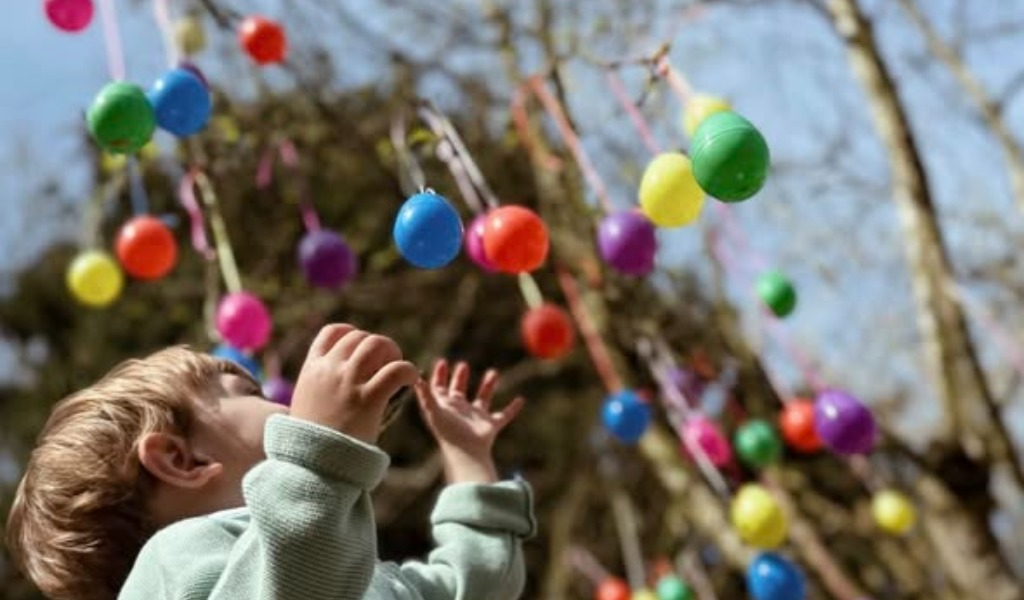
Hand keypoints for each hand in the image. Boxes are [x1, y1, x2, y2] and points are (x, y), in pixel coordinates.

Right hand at [291, 324, 418, 443]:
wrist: (312, 467)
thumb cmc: (310, 443)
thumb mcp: (305, 405)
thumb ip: (319, 387)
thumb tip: (331, 385)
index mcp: (311, 370)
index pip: (333, 331)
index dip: (352, 334)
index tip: (362, 349)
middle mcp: (329, 370)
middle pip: (360, 336)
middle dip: (378, 345)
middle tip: (388, 363)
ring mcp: (348, 382)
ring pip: (377, 344)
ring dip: (393, 353)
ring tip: (399, 369)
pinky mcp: (368, 398)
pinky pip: (397, 370)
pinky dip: (408, 370)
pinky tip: (411, 380)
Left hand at [415, 360, 524, 483]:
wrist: (466, 453)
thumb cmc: (448, 433)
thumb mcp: (434, 411)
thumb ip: (425, 394)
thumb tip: (415, 378)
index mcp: (445, 407)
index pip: (440, 388)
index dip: (439, 376)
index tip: (442, 362)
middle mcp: (460, 411)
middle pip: (459, 392)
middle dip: (460, 378)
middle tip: (462, 365)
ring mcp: (476, 418)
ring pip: (483, 399)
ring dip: (488, 386)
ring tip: (493, 372)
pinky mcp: (491, 425)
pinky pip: (504, 415)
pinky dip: (513, 409)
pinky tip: (521, 400)